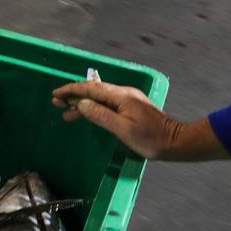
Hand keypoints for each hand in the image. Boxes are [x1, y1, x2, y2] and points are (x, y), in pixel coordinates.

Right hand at [51, 80, 185, 158]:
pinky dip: (93, 107)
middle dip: (74, 95)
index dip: (71, 90)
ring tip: (66, 114)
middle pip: (94, 90)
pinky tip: (87, 114)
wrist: (175, 142)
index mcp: (121, 96)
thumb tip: (81, 104)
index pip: (91, 88)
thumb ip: (100, 115)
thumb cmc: (150, 138)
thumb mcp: (122, 129)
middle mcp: (124, 94)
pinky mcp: (131, 108)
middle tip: (56, 103)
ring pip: (99, 97)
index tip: (55, 94)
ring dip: (82, 103)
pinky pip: (106, 103)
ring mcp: (128, 100)